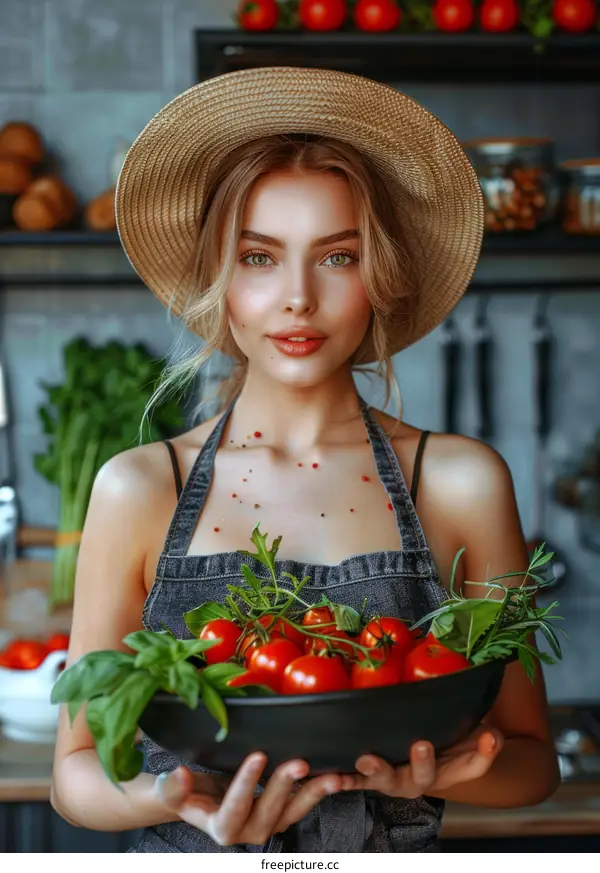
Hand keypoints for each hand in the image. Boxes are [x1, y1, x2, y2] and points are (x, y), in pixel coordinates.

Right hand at [153, 752, 342, 845]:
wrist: (198, 800)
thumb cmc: (185, 794)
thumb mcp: (170, 792)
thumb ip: (173, 788)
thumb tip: (181, 775)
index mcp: (221, 828)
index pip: (234, 809)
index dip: (246, 784)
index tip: (257, 756)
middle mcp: (248, 832)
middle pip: (269, 812)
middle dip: (285, 787)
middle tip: (299, 762)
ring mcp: (268, 824)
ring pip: (293, 812)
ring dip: (313, 794)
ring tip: (333, 777)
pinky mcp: (281, 812)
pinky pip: (302, 804)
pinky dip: (318, 790)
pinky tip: (335, 774)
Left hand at [340, 724, 503, 798]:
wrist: (410, 750)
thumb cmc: (438, 740)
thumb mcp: (465, 734)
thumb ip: (483, 739)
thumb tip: (493, 737)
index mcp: (448, 770)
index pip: (471, 767)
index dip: (482, 754)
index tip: (489, 737)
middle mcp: (418, 779)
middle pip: (422, 778)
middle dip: (423, 763)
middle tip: (423, 745)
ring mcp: (391, 778)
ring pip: (385, 780)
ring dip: (377, 771)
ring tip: (368, 759)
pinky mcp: (366, 773)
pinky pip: (353, 779)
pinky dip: (342, 779)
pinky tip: (332, 775)